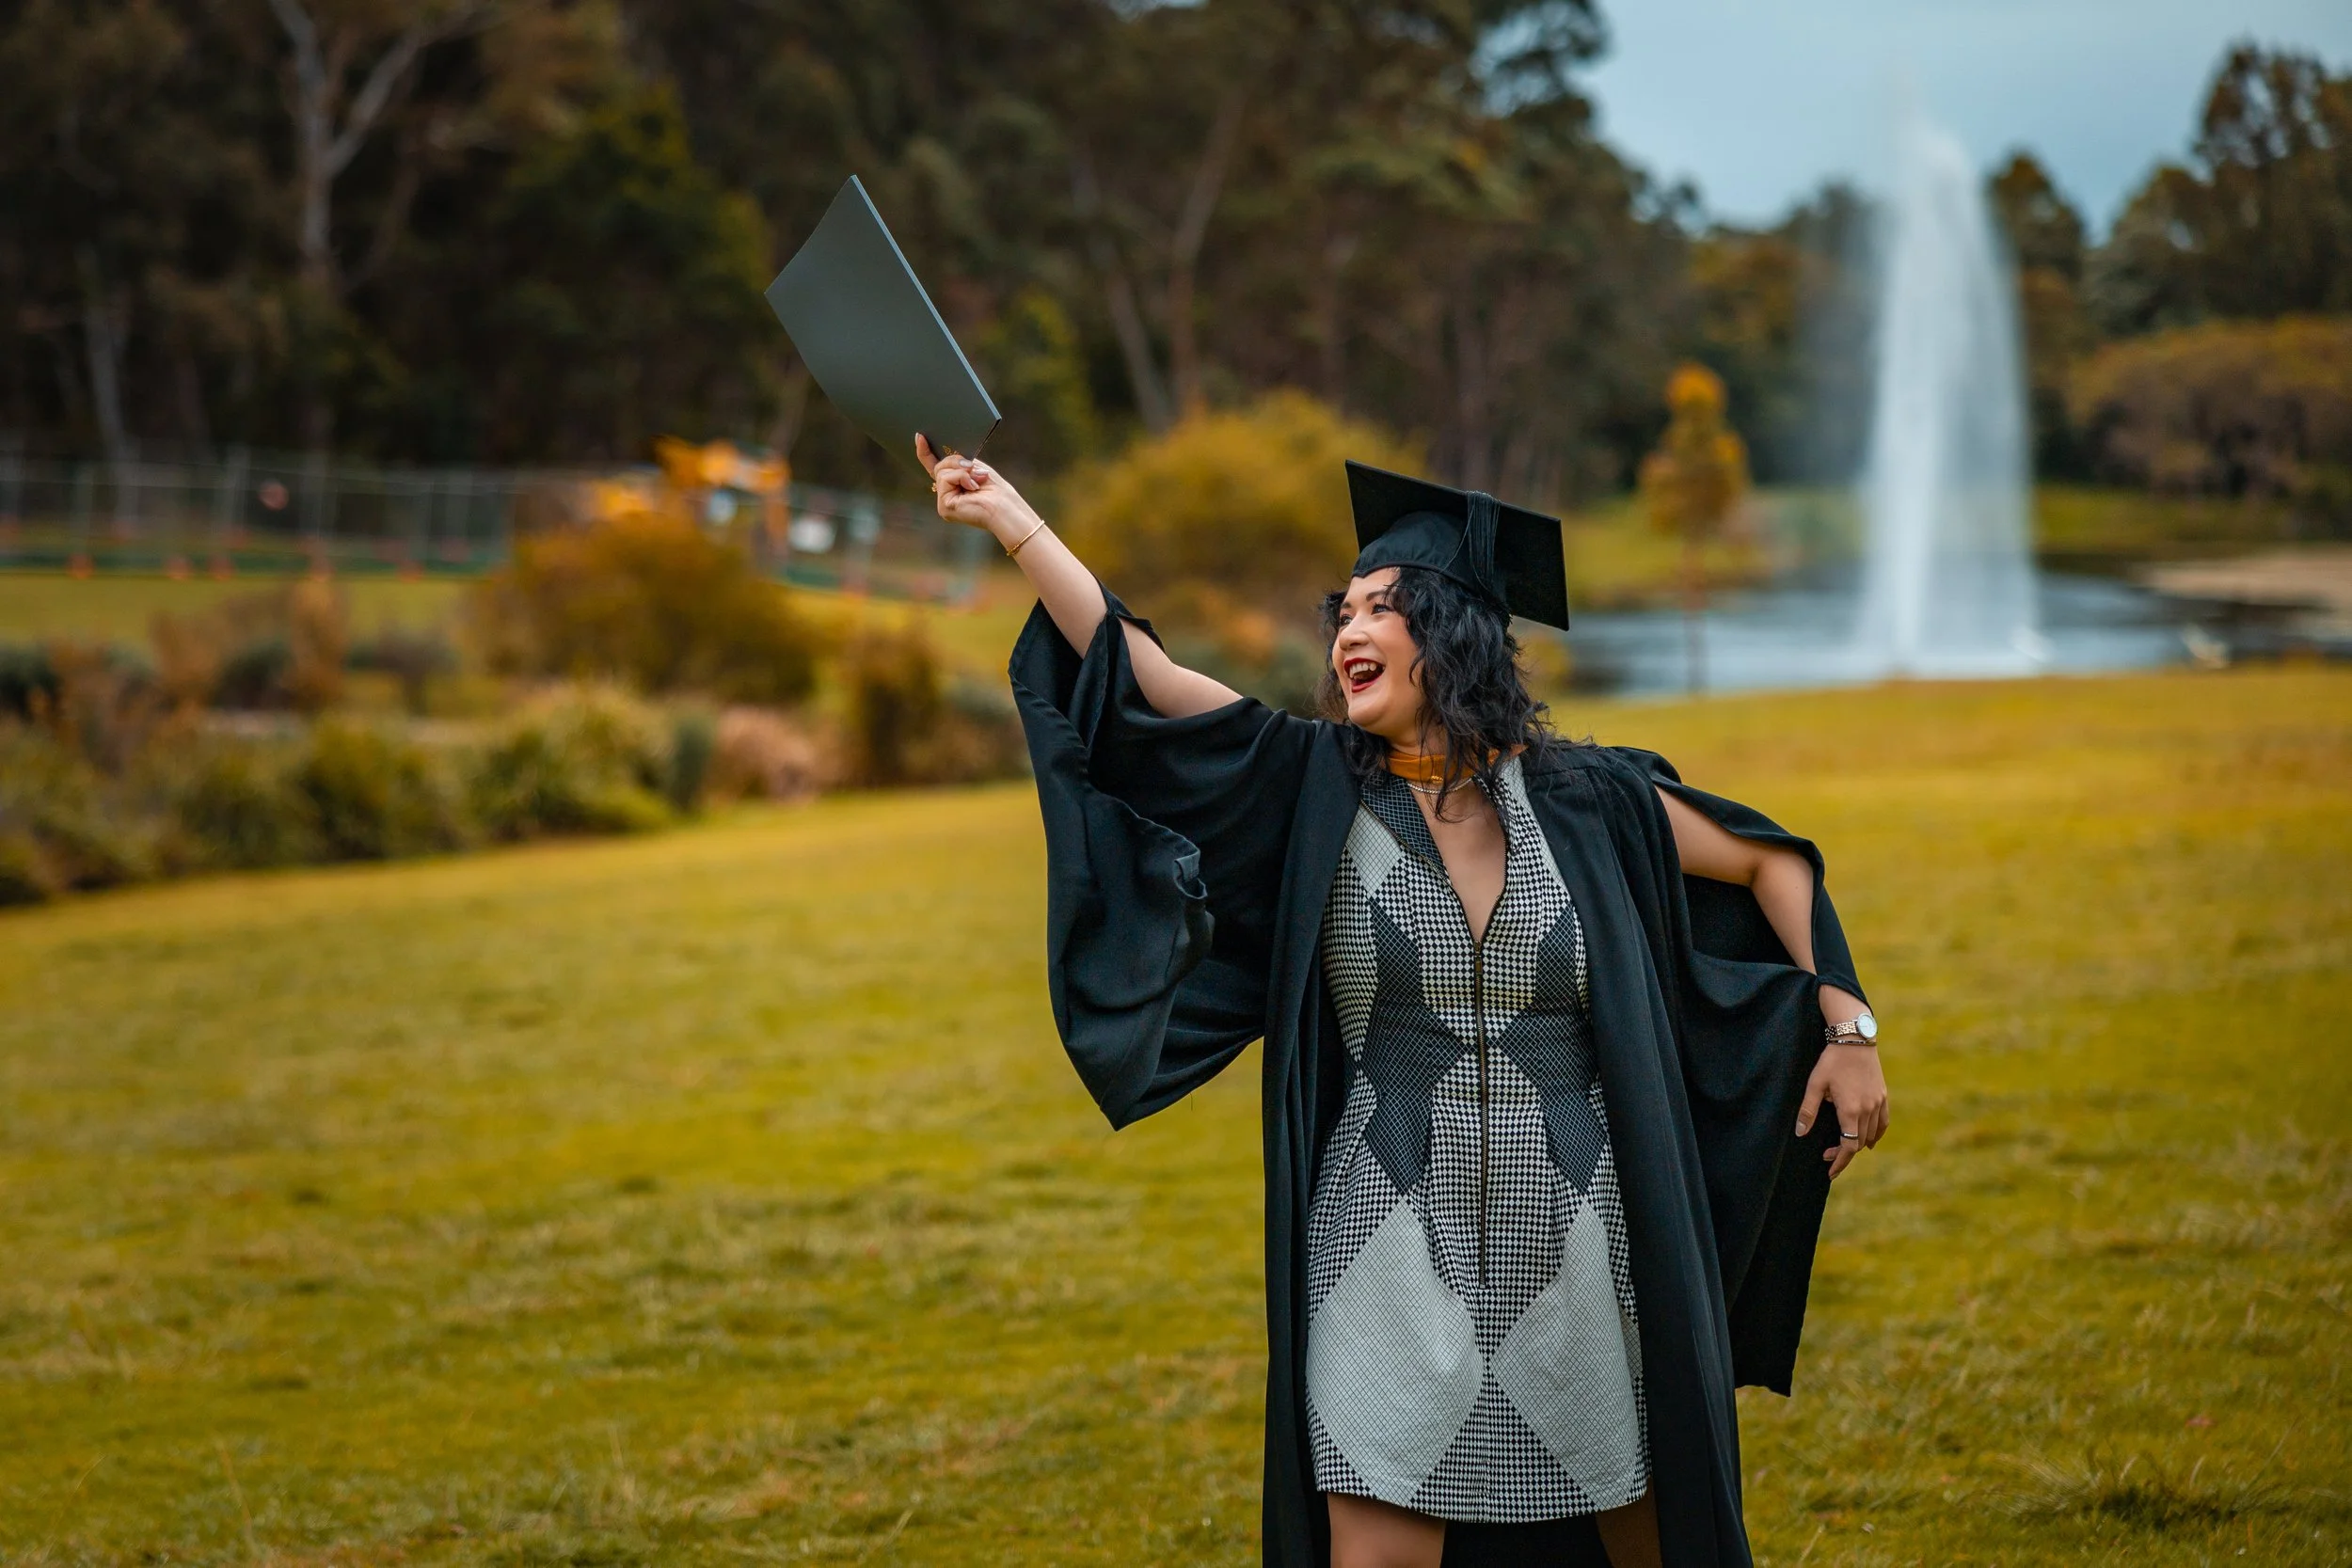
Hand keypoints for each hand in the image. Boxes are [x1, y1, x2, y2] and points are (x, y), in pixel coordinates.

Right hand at [916, 434, 1040, 543]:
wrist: (1004, 506)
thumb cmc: (996, 490)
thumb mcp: (974, 468)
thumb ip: (957, 462)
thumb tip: (944, 460)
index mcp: (954, 485)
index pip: (936, 467)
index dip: (926, 452)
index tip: (920, 436)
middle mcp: (947, 495)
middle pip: (940, 466)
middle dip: (956, 461)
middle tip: (973, 468)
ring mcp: (944, 502)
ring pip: (941, 471)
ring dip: (962, 471)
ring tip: (976, 481)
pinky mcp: (944, 507)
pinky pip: (945, 479)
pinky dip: (961, 478)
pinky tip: (972, 487)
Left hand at [1796, 1041, 1888, 1179]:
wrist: (1855, 1040)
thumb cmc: (1832, 1061)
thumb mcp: (1815, 1084)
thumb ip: (1808, 1110)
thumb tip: (1800, 1133)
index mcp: (1851, 1110)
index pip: (1848, 1146)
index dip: (1839, 1161)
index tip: (1830, 1171)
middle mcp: (1868, 1110)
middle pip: (1859, 1143)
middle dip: (1844, 1153)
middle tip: (1827, 1155)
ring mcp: (1878, 1103)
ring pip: (1871, 1134)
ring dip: (1858, 1144)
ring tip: (1843, 1148)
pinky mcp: (1883, 1096)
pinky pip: (1883, 1122)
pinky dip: (1877, 1134)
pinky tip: (1870, 1141)